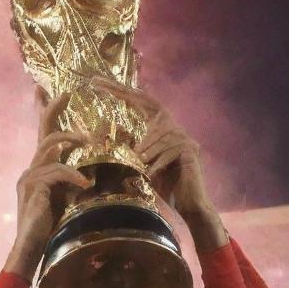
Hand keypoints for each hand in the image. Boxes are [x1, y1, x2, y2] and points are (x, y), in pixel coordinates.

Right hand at [6, 92, 90, 279]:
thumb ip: (73, 183)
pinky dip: (73, 174)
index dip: (45, 112)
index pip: (43, 136)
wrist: (31, 250)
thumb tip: (92, 173)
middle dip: (53, 109)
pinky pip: (56, 172)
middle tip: (67, 93)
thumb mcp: (67, 199)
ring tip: (89, 141)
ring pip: (50, 146)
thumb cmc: (51, 229)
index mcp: (40, 170)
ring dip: (70, 140)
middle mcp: (31, 169)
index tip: (45, 90)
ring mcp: (29, 177)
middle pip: (43, 132)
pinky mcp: (33, 188)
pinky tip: (85, 183)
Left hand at [92, 78, 212, 217]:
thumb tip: (108, 135)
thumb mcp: (141, 164)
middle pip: (150, 102)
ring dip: (147, 150)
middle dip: (124, 93)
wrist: (188, 204)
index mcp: (160, 127)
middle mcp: (174, 127)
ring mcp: (184, 138)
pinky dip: (158, 163)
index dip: (120, 91)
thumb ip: (132, 149)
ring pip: (159, 135)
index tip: (97, 83)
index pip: (140, 102)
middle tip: (100, 86)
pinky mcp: (191, 151)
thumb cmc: (164, 185)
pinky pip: (169, 152)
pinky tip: (150, 173)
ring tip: (139, 163)